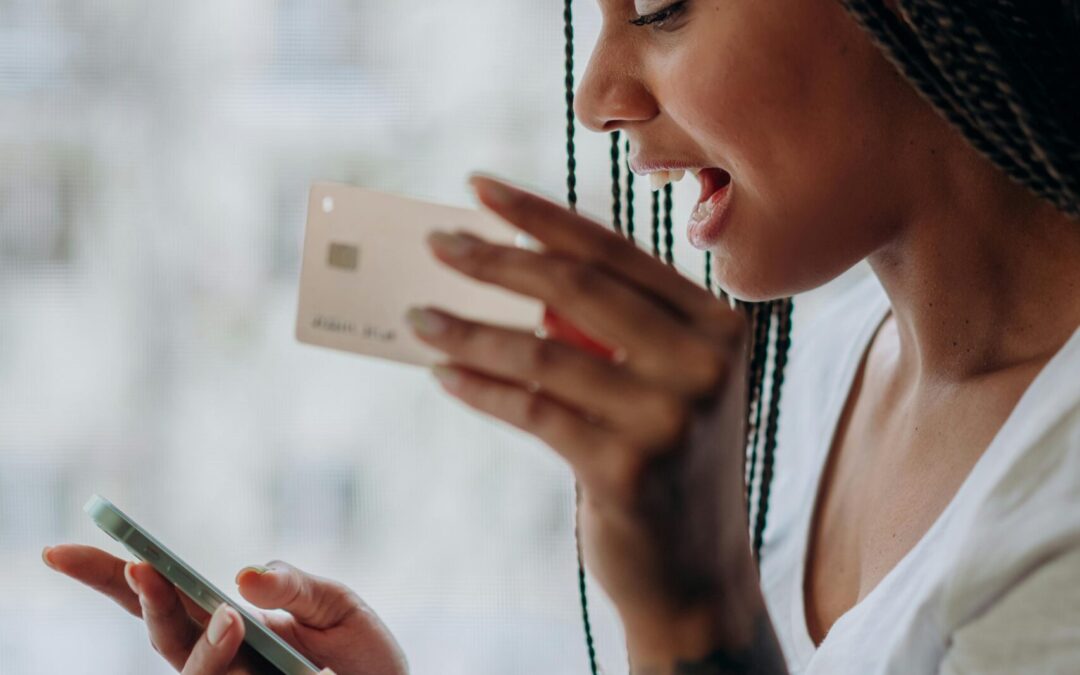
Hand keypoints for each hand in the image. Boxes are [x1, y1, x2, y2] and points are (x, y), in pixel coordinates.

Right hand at [42, 545, 407, 674]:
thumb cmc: (362, 654)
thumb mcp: (336, 605)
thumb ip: (294, 586)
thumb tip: (241, 575)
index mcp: (229, 619)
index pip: (160, 595)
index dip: (110, 574)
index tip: (59, 552)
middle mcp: (222, 656)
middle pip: (158, 632)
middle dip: (141, 599)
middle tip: (140, 566)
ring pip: (187, 669)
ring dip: (200, 641)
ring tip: (228, 616)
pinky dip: (233, 664)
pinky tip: (256, 639)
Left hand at [409, 174, 764, 661]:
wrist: (697, 579)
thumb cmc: (666, 467)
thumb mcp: (657, 385)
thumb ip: (604, 329)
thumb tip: (504, 269)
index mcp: (717, 325)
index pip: (613, 251)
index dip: (540, 215)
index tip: (479, 188)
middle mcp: (705, 362)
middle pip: (576, 287)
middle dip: (494, 259)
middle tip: (436, 242)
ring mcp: (670, 416)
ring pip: (542, 351)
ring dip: (469, 329)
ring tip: (418, 317)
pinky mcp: (627, 468)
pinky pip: (531, 410)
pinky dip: (479, 387)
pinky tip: (444, 373)